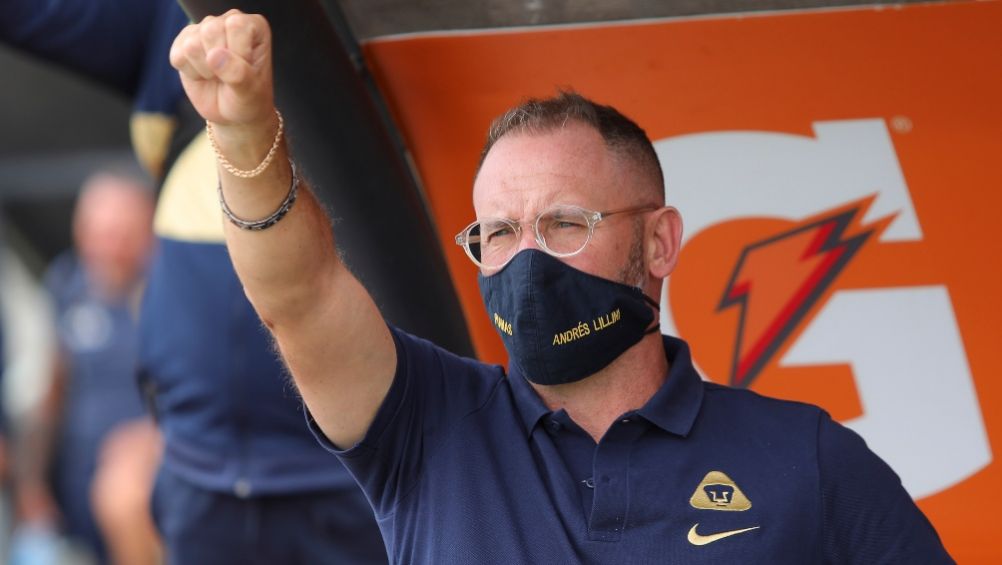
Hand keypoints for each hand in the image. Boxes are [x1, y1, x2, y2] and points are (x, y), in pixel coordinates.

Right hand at [169, 10, 274, 129]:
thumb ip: (237, 73)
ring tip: (217, 75)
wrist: (234, 112)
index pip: (236, 26)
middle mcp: (228, 20)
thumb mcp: (251, 90)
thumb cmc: (249, 98)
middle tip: (229, 74)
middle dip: (218, 63)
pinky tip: (204, 74)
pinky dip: (191, 73)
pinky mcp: (183, 42)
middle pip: (210, 31)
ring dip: (204, 69)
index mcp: (253, 25)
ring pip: (192, 45)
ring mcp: (203, 29)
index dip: (238, 54)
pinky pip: (178, 56)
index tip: (246, 68)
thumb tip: (214, 55)